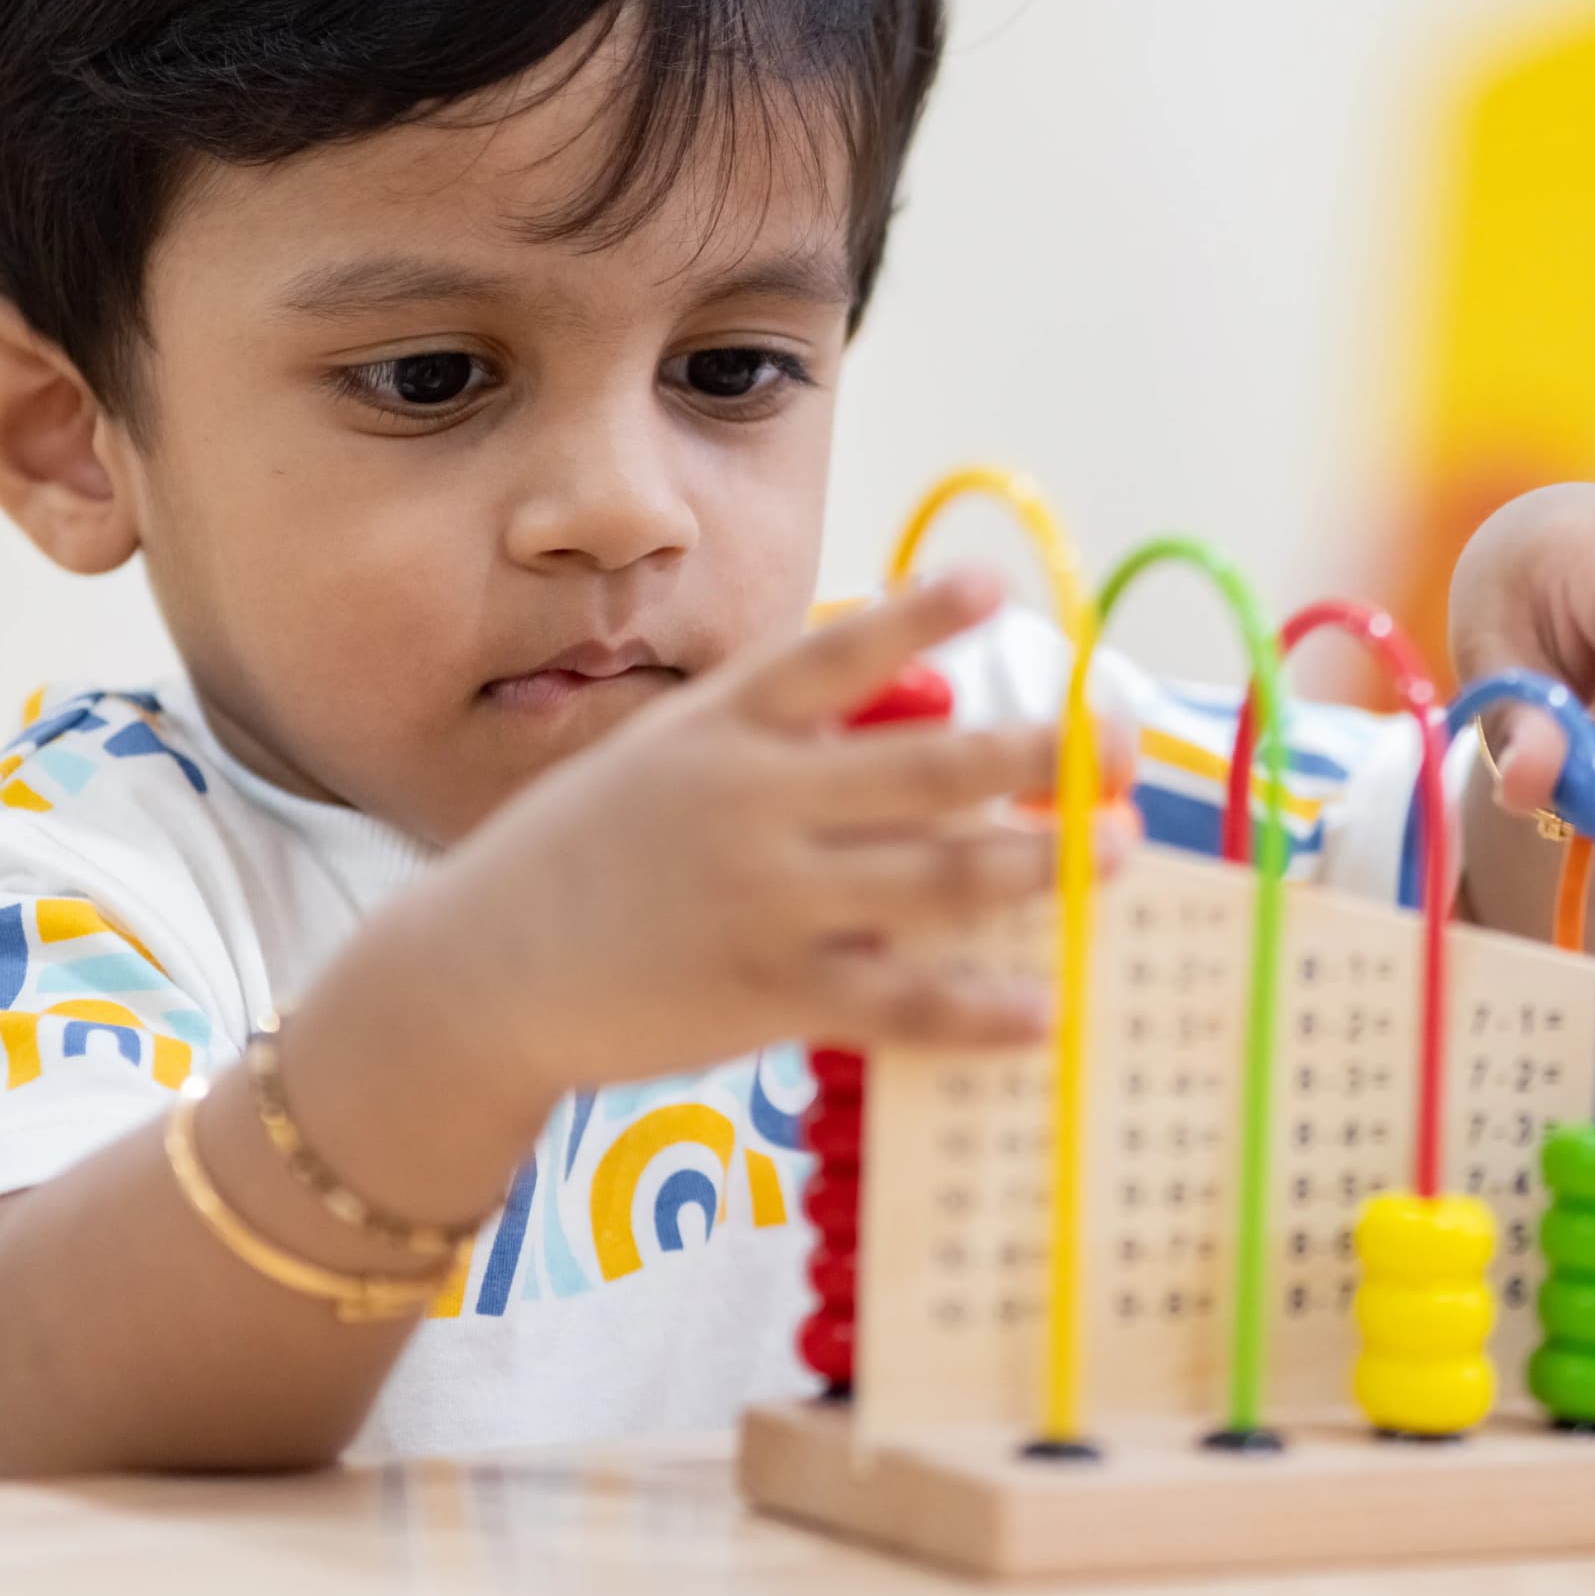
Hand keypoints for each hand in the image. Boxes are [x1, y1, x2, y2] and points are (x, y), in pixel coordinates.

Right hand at [371, 567, 1100, 1102]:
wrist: (476, 975)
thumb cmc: (582, 860)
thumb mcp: (659, 762)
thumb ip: (773, 740)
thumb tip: (917, 715)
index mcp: (721, 729)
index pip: (835, 654)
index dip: (920, 615)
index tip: (994, 586)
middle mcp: (750, 801)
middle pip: (929, 767)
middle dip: (1040, 757)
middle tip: (1115, 751)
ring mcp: (762, 899)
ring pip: (938, 879)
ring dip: (1043, 865)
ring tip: (1118, 856)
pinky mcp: (766, 994)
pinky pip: (900, 1002)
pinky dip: (981, 1010)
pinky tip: (1046, 1008)